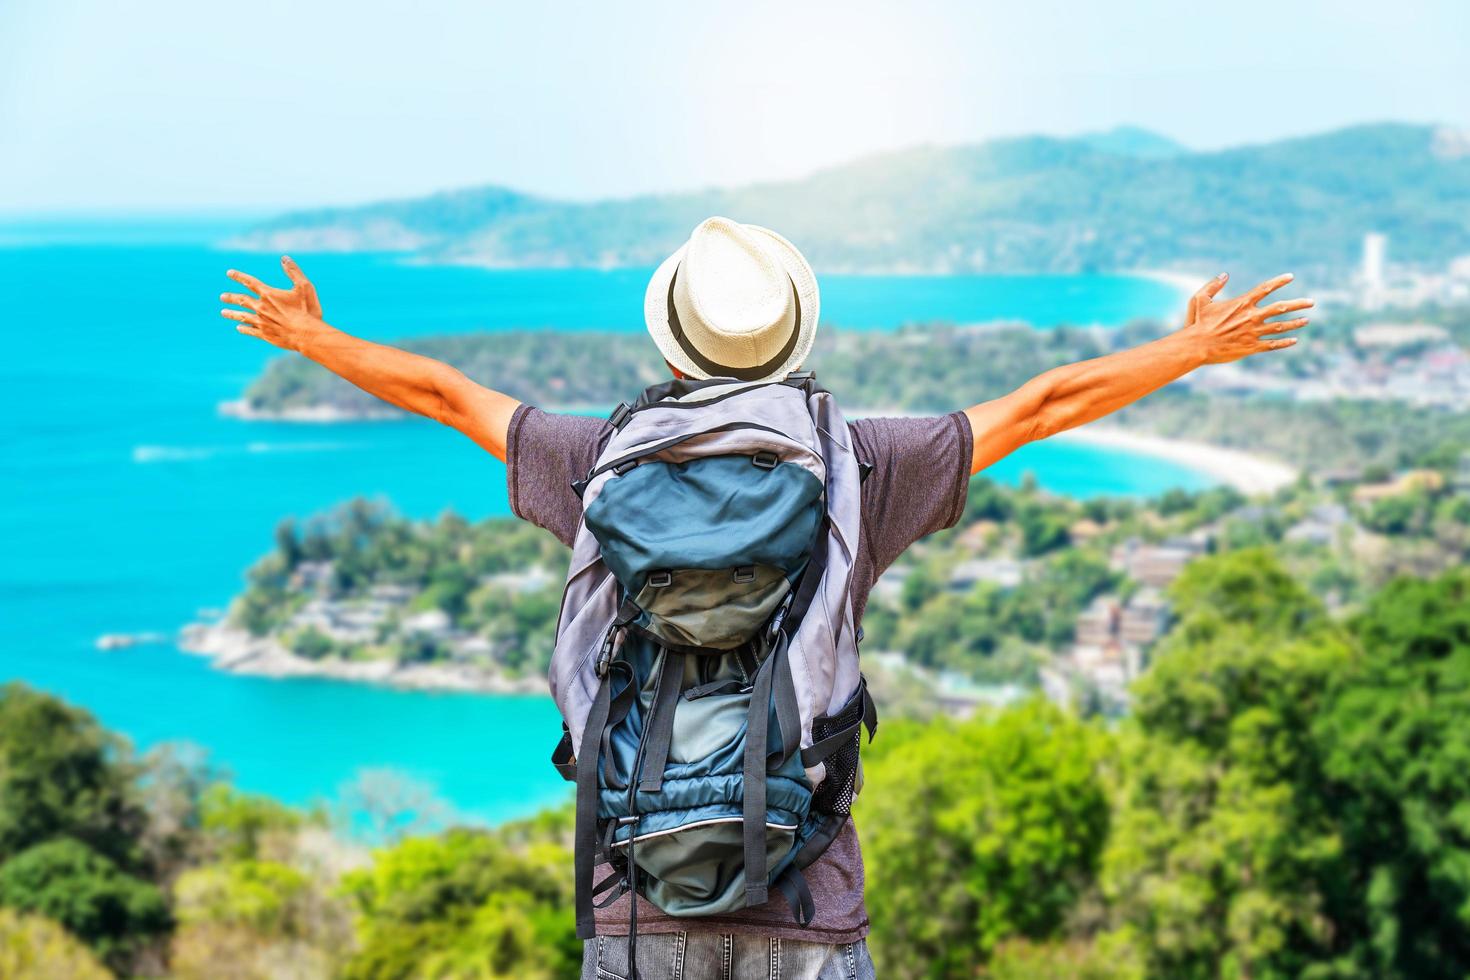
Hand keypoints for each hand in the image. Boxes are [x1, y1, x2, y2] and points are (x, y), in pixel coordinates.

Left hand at [220, 256, 326, 350]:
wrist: (306, 335)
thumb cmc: (307, 311)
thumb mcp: (304, 287)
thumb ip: (293, 272)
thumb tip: (284, 258)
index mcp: (268, 294)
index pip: (250, 282)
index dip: (239, 276)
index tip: (229, 273)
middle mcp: (261, 307)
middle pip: (241, 300)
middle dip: (230, 297)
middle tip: (222, 297)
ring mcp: (261, 322)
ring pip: (242, 316)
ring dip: (232, 313)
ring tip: (223, 312)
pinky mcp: (265, 335)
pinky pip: (250, 330)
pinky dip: (243, 328)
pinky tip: (239, 327)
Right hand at [1178, 272, 1312, 364]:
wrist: (1196, 346)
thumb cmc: (1197, 323)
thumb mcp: (1199, 299)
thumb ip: (1213, 285)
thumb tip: (1225, 274)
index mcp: (1241, 304)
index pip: (1265, 288)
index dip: (1279, 281)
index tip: (1291, 277)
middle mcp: (1251, 317)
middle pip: (1280, 308)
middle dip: (1298, 304)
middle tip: (1311, 302)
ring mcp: (1253, 332)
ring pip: (1280, 326)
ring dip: (1295, 323)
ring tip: (1306, 320)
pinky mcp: (1251, 347)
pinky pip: (1272, 344)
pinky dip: (1284, 342)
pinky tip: (1294, 340)